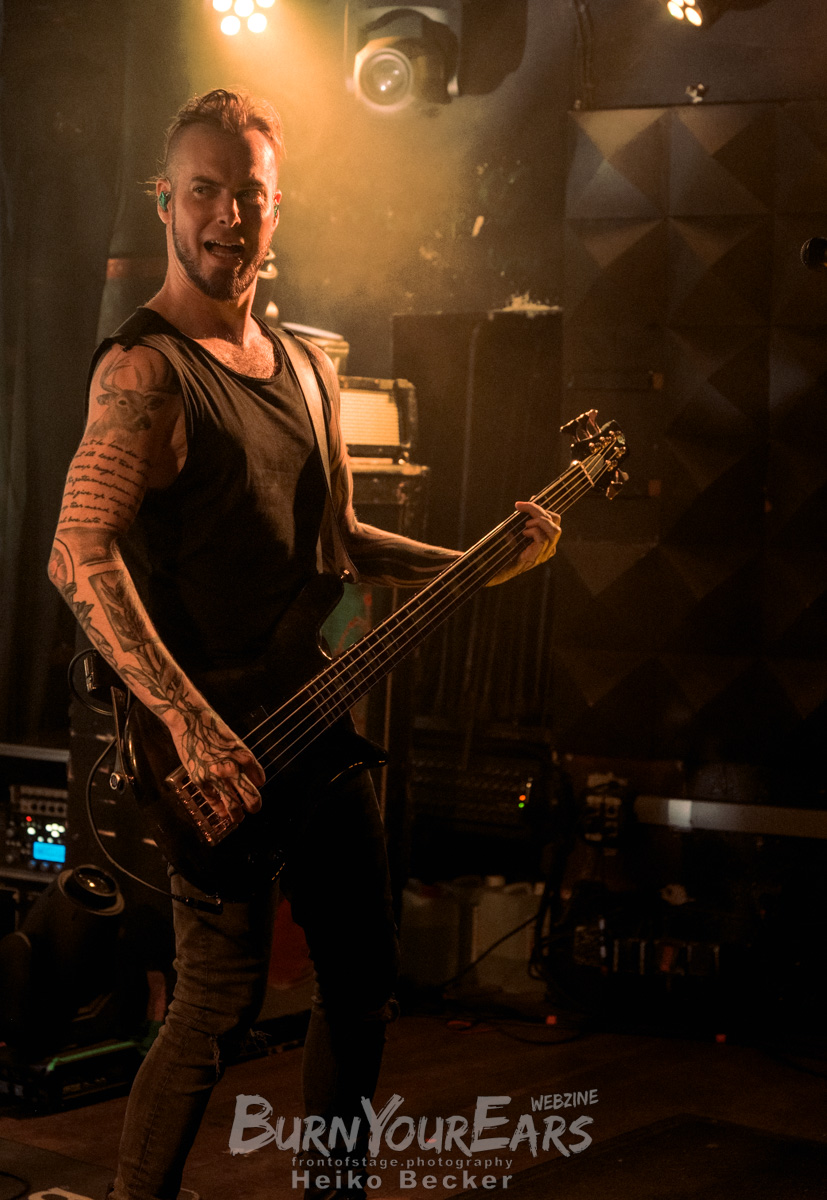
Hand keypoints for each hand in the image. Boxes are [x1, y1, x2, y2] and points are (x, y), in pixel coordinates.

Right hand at [168, 706, 265, 824]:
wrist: (190, 720)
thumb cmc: (212, 726)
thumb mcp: (234, 740)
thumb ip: (241, 758)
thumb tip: (249, 776)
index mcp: (244, 756)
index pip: (260, 779)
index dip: (258, 784)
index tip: (255, 786)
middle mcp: (233, 768)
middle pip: (251, 797)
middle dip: (254, 806)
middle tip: (253, 809)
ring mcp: (216, 776)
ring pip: (233, 806)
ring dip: (237, 815)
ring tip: (238, 818)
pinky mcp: (200, 780)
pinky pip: (213, 801)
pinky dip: (218, 808)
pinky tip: (221, 811)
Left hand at [487, 501, 560, 585]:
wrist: (494, 568)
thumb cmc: (505, 549)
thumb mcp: (517, 528)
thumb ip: (526, 517)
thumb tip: (532, 498)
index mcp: (547, 538)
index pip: (555, 518)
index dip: (542, 507)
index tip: (524, 503)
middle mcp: (550, 546)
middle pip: (555, 520)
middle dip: (538, 510)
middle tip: (521, 507)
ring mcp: (545, 553)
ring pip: (554, 530)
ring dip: (538, 520)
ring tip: (525, 524)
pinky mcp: (537, 557)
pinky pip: (543, 539)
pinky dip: (534, 531)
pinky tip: (523, 533)